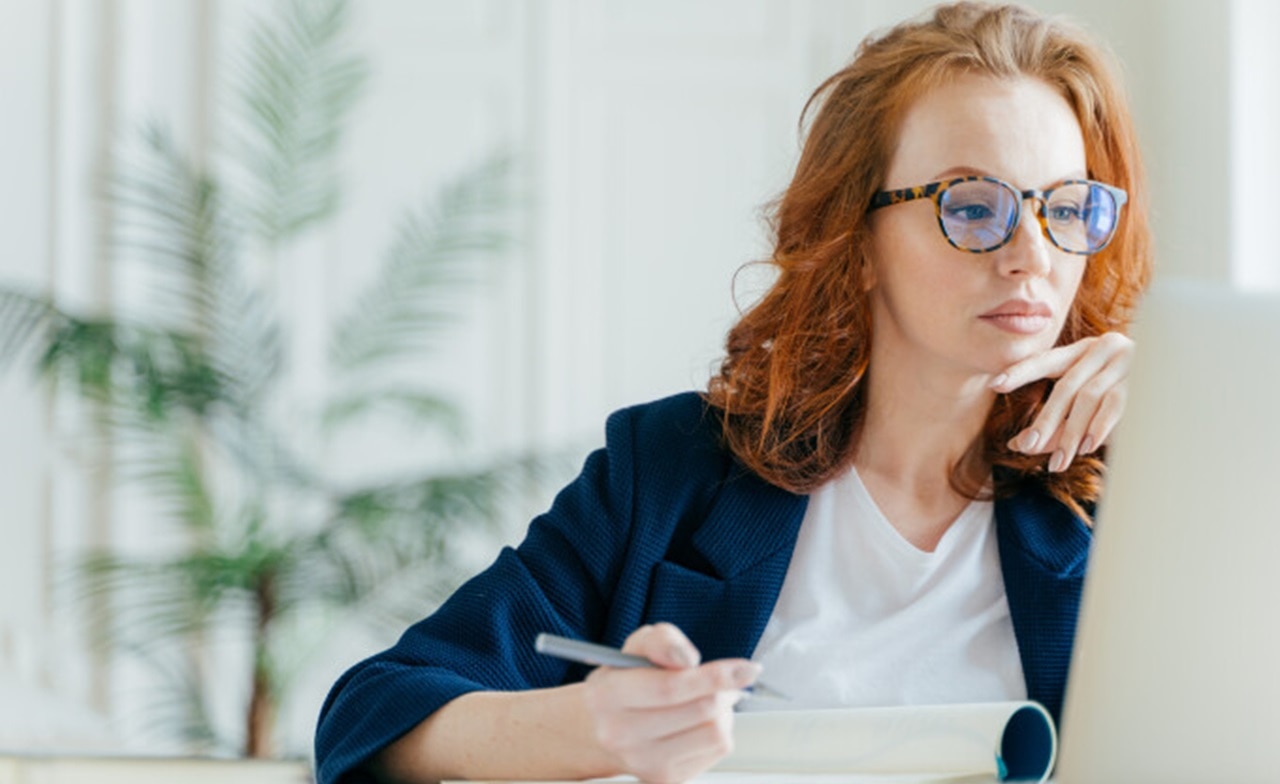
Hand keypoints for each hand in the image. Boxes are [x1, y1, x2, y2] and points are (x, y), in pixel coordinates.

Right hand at [581, 622, 759, 783]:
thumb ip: (663, 641)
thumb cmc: (625, 682)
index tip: (746, 669)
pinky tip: (700, 721)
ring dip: (722, 711)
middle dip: (722, 689)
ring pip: (714, 733)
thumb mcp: (637, 646)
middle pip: (700, 710)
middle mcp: (620, 733)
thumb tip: (688, 660)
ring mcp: (643, 762)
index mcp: (608, 695)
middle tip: (723, 679)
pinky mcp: (664, 779)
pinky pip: (716, 751)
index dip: (714, 676)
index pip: (671, 687)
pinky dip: (718, 730)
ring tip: (706, 700)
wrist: (602, 728)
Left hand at [990, 332, 1133, 471]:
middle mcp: (1103, 349)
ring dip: (1070, 433)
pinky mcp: (1145, 380)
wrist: (1181, 383)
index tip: (994, 384)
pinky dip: (1098, 427)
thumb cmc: (1127, 398)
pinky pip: (1116, 404)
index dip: (1020, 372)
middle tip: (1028, 447)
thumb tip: (1018, 445)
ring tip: (1058, 462)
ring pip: (1088, 398)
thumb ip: (1056, 422)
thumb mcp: (1087, 406)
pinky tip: (1086, 447)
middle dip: (1046, 420)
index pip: (1046, 360)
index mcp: (1083, 350)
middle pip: (1065, 387)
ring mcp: (1126, 362)